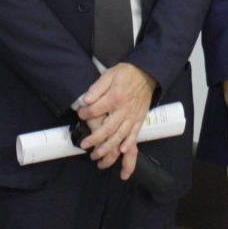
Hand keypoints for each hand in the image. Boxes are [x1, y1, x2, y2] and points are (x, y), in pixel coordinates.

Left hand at [75, 63, 157, 178]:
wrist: (147, 73)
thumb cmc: (126, 74)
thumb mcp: (109, 75)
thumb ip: (97, 87)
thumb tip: (86, 99)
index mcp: (115, 98)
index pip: (96, 110)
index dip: (85, 113)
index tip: (80, 113)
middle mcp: (124, 110)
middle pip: (108, 129)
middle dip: (94, 139)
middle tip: (84, 145)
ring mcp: (133, 116)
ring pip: (120, 136)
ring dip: (108, 148)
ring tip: (97, 155)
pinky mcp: (139, 119)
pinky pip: (134, 134)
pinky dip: (129, 144)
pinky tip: (122, 151)